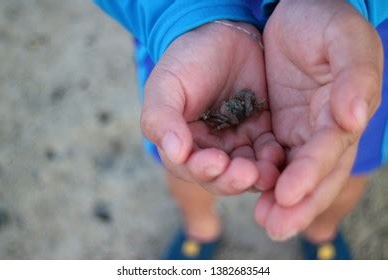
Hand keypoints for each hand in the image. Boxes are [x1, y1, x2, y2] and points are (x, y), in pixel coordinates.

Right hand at [141, 22, 283, 194]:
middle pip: (220, 177)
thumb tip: (175, 153)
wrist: (222, 34)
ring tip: (267, 171)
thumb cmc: (188, 59)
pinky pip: (269, 153)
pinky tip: (277, 155)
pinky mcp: (261, 133)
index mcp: (183, 142)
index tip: (215, 162)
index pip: (189, 167)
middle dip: (232, 179)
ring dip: (256, 175)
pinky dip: (273, 159)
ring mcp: (237, 142)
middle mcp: (209, 149)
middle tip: (247, 174)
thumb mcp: (166, 85)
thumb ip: (162, 119)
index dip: (202, 170)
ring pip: (247, 170)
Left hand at [255, 0, 382, 239]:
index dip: (311, 174)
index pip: (329, 151)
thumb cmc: (325, 21)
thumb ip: (355, 76)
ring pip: (294, 173)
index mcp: (346, 110)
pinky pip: (273, 158)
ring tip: (264, 220)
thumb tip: (353, 118)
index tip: (287, 194)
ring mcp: (303, 131)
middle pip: (315, 174)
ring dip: (280, 200)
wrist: (299, 11)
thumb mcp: (345, 38)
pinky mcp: (281, 127)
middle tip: (274, 227)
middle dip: (297, 204)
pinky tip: (248, 189)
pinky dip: (263, 177)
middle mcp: (326, 129)